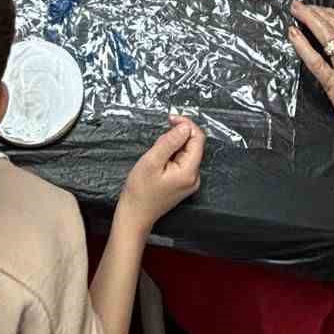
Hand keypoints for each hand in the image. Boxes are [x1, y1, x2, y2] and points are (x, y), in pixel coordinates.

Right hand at [119, 114, 204, 232]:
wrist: (135, 214)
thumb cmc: (140, 191)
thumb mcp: (152, 161)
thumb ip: (170, 142)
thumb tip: (185, 126)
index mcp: (189, 172)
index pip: (198, 138)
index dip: (185, 125)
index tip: (170, 119)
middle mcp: (194, 177)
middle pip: (193, 144)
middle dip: (176, 136)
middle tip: (158, 143)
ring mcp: (190, 181)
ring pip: (186, 151)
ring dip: (172, 145)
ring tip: (156, 155)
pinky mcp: (183, 182)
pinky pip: (182, 160)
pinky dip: (171, 154)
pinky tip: (159, 161)